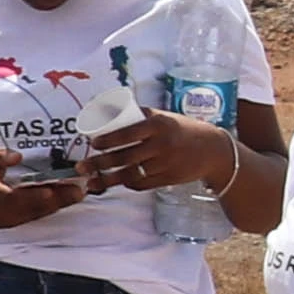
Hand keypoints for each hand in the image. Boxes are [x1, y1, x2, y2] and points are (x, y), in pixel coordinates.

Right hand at [0, 152, 84, 230]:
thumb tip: (18, 157)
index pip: (9, 196)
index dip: (31, 195)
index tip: (50, 190)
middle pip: (28, 207)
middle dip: (56, 199)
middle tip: (78, 190)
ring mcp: (1, 219)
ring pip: (33, 213)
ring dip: (56, 205)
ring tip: (76, 194)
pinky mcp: (8, 223)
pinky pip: (31, 216)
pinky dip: (48, 209)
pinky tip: (62, 201)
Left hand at [92, 109, 237, 192]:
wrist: (213, 149)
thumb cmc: (181, 129)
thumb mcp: (163, 117)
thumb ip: (139, 116)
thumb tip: (107, 110)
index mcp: (159, 125)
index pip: (129, 133)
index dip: (109, 140)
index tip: (93, 143)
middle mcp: (162, 145)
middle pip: (125, 157)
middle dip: (100, 164)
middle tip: (81, 167)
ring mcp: (165, 164)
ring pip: (131, 174)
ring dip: (108, 180)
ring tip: (90, 182)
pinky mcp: (168, 179)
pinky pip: (142, 184)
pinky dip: (127, 183)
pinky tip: (114, 183)